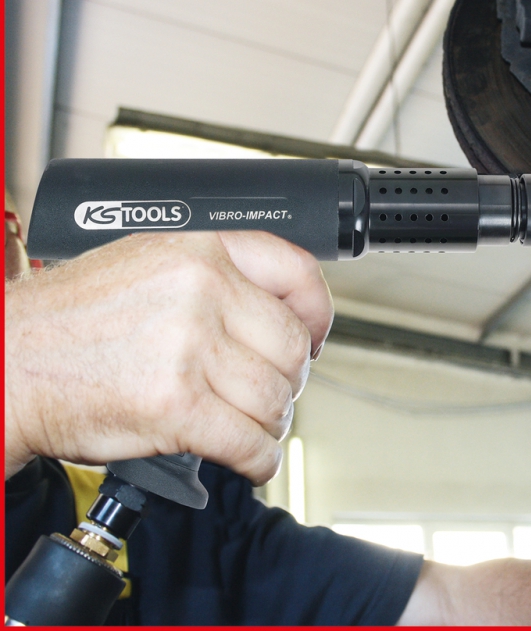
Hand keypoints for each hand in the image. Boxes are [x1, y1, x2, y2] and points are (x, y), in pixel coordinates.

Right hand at [4, 231, 333, 484]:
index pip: (295, 271)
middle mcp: (200, 291)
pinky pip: (249, 441)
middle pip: (292, 347)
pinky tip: (247, 458)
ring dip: (269, 423)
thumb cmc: (68, 321)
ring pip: (275, 398)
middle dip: (288, 381)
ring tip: (246, 425)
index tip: (315, 337)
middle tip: (269, 393)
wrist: (5, 363)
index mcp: (198, 251)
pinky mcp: (176, 406)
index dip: (318, 312)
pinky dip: (257, 459)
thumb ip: (213, 277)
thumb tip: (274, 311)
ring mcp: (189, 348)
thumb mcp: (147, 264)